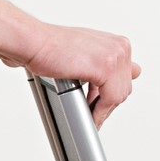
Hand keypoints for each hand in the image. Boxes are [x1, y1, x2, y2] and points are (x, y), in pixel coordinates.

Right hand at [18, 23, 140, 124]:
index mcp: (117, 43)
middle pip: (124, 88)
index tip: (99, 103)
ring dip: (103, 110)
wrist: (34, 42)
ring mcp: (114, 56)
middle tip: (92, 113)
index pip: (125, 78)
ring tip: (90, 117)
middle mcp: (119, 47)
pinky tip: (90, 117)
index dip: (111, 93)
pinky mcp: (105, 67)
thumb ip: (103, 61)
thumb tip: (119, 76)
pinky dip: (99, 112)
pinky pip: (109, 99)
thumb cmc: (51, 47)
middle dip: (108, 104)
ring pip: (118, 96)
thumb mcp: (85, 51)